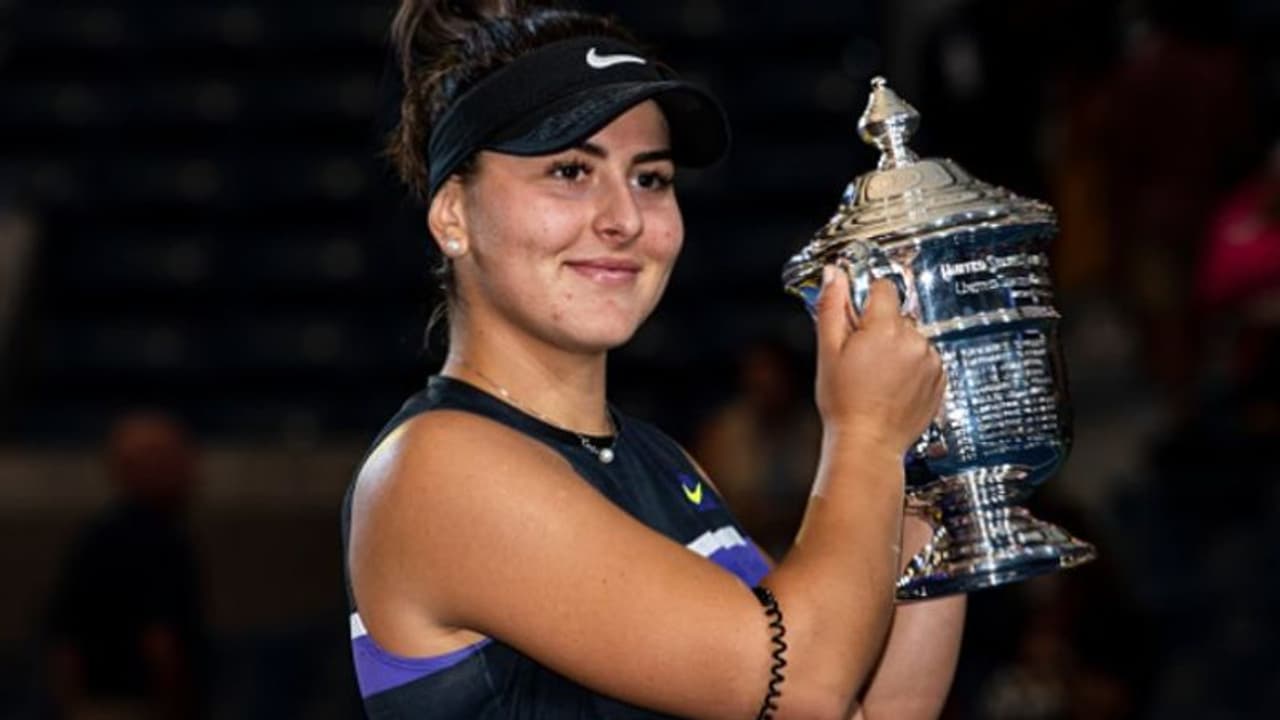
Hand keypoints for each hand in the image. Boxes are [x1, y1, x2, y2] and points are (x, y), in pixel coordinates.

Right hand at [814, 264, 945, 455]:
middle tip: (861, 356)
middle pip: (897, 315)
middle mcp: (914, 341)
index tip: (857, 315)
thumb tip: (834, 274)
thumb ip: (831, 306)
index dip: (867, 299)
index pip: (884, 288)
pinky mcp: (940, 378)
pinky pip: (925, 359)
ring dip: (897, 348)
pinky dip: (912, 367)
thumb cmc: (845, 403)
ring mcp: (930, 361)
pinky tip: (893, 385)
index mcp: (885, 328)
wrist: (869, 443)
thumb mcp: (828, 351)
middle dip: (880, 327)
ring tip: (877, 375)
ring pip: (912, 337)